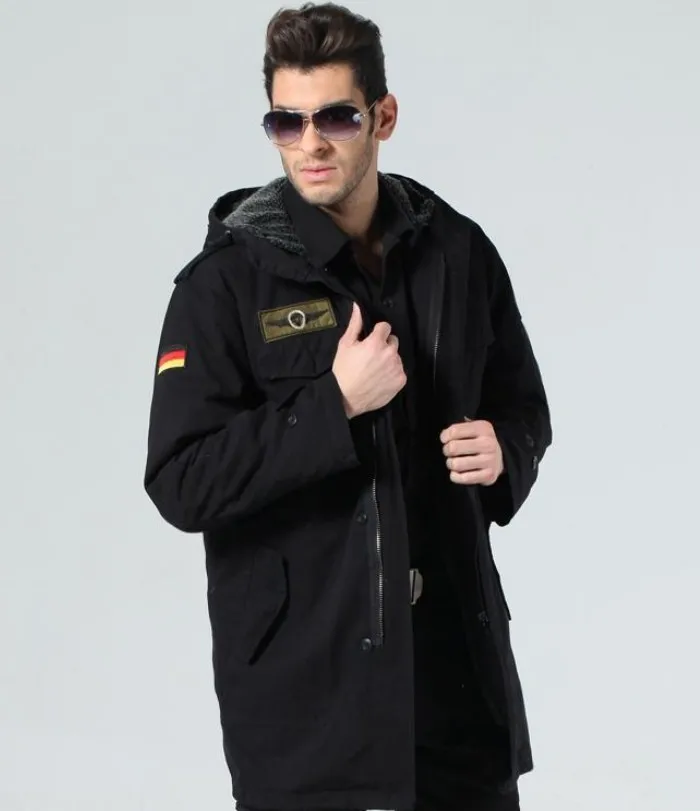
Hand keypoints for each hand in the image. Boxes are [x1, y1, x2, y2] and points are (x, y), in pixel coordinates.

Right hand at [332, 302, 406, 417]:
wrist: (346, 398)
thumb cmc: (343, 370)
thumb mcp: (345, 345)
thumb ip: (355, 324)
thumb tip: (358, 307)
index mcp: (376, 342)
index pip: (385, 327)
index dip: (377, 332)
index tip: (371, 340)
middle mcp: (390, 353)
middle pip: (393, 341)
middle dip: (385, 345)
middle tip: (372, 356)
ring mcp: (397, 367)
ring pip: (397, 357)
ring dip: (389, 359)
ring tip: (375, 370)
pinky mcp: (401, 380)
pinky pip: (400, 371)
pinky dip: (392, 373)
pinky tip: (380, 378)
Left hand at [440, 419, 503, 485]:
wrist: (498, 458)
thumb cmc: (479, 442)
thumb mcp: (472, 429)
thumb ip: (457, 429)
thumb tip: (444, 436)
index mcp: (483, 428)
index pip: (454, 431)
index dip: (444, 437)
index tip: (445, 440)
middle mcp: (488, 443)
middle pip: (453, 447)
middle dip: (447, 451)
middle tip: (450, 452)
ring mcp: (490, 460)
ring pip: (456, 464)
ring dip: (450, 464)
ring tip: (454, 462)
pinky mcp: (489, 475)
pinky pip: (462, 478)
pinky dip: (455, 476)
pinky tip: (458, 472)